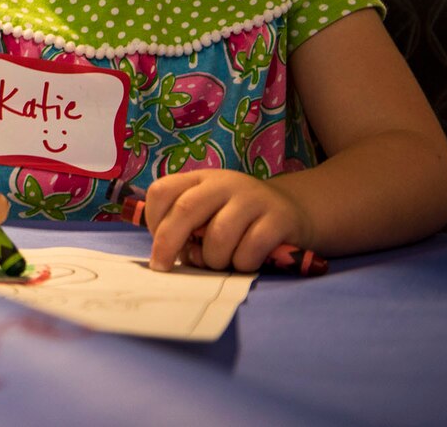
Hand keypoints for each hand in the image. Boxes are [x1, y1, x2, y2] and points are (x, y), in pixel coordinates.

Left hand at [141, 168, 309, 271]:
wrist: (293, 211)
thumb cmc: (239, 219)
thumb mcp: (210, 213)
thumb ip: (187, 227)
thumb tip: (167, 256)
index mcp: (200, 179)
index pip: (162, 190)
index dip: (152, 219)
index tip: (156, 244)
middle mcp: (224, 183)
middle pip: (185, 209)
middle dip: (168, 242)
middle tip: (162, 267)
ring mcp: (253, 199)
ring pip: (218, 235)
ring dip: (212, 259)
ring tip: (219, 263)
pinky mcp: (279, 218)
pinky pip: (251, 248)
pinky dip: (242, 263)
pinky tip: (245, 263)